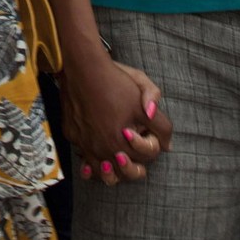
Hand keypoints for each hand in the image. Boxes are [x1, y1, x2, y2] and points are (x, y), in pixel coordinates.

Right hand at [59, 54, 171, 185]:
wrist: (81, 67)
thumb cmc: (115, 79)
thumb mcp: (146, 96)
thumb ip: (161, 123)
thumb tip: (167, 145)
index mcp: (124, 139)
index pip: (145, 157)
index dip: (150, 147)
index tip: (144, 135)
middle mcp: (104, 146)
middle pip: (123, 172)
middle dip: (132, 165)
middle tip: (133, 157)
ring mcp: (85, 143)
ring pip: (101, 171)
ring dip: (111, 170)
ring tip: (115, 161)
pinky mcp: (71, 136)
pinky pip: (83, 158)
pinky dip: (90, 162)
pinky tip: (95, 160)